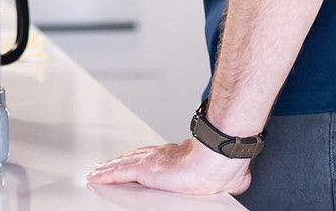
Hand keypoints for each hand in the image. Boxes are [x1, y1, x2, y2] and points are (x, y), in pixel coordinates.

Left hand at [86, 138, 250, 196]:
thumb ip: (227, 178)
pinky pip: (118, 173)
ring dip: (109, 168)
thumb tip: (240, 179)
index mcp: (179, 157)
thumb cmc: (222, 169)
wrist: (217, 162)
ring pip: (124, 164)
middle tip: (106, 167)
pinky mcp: (143, 169)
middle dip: (121, 163)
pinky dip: (105, 174)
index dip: (143, 160)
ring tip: (97, 172)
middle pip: (135, 159)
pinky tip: (95, 177)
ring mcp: (152, 161)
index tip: (137, 163)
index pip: (156, 158)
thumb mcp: (227, 176)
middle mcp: (163, 156)